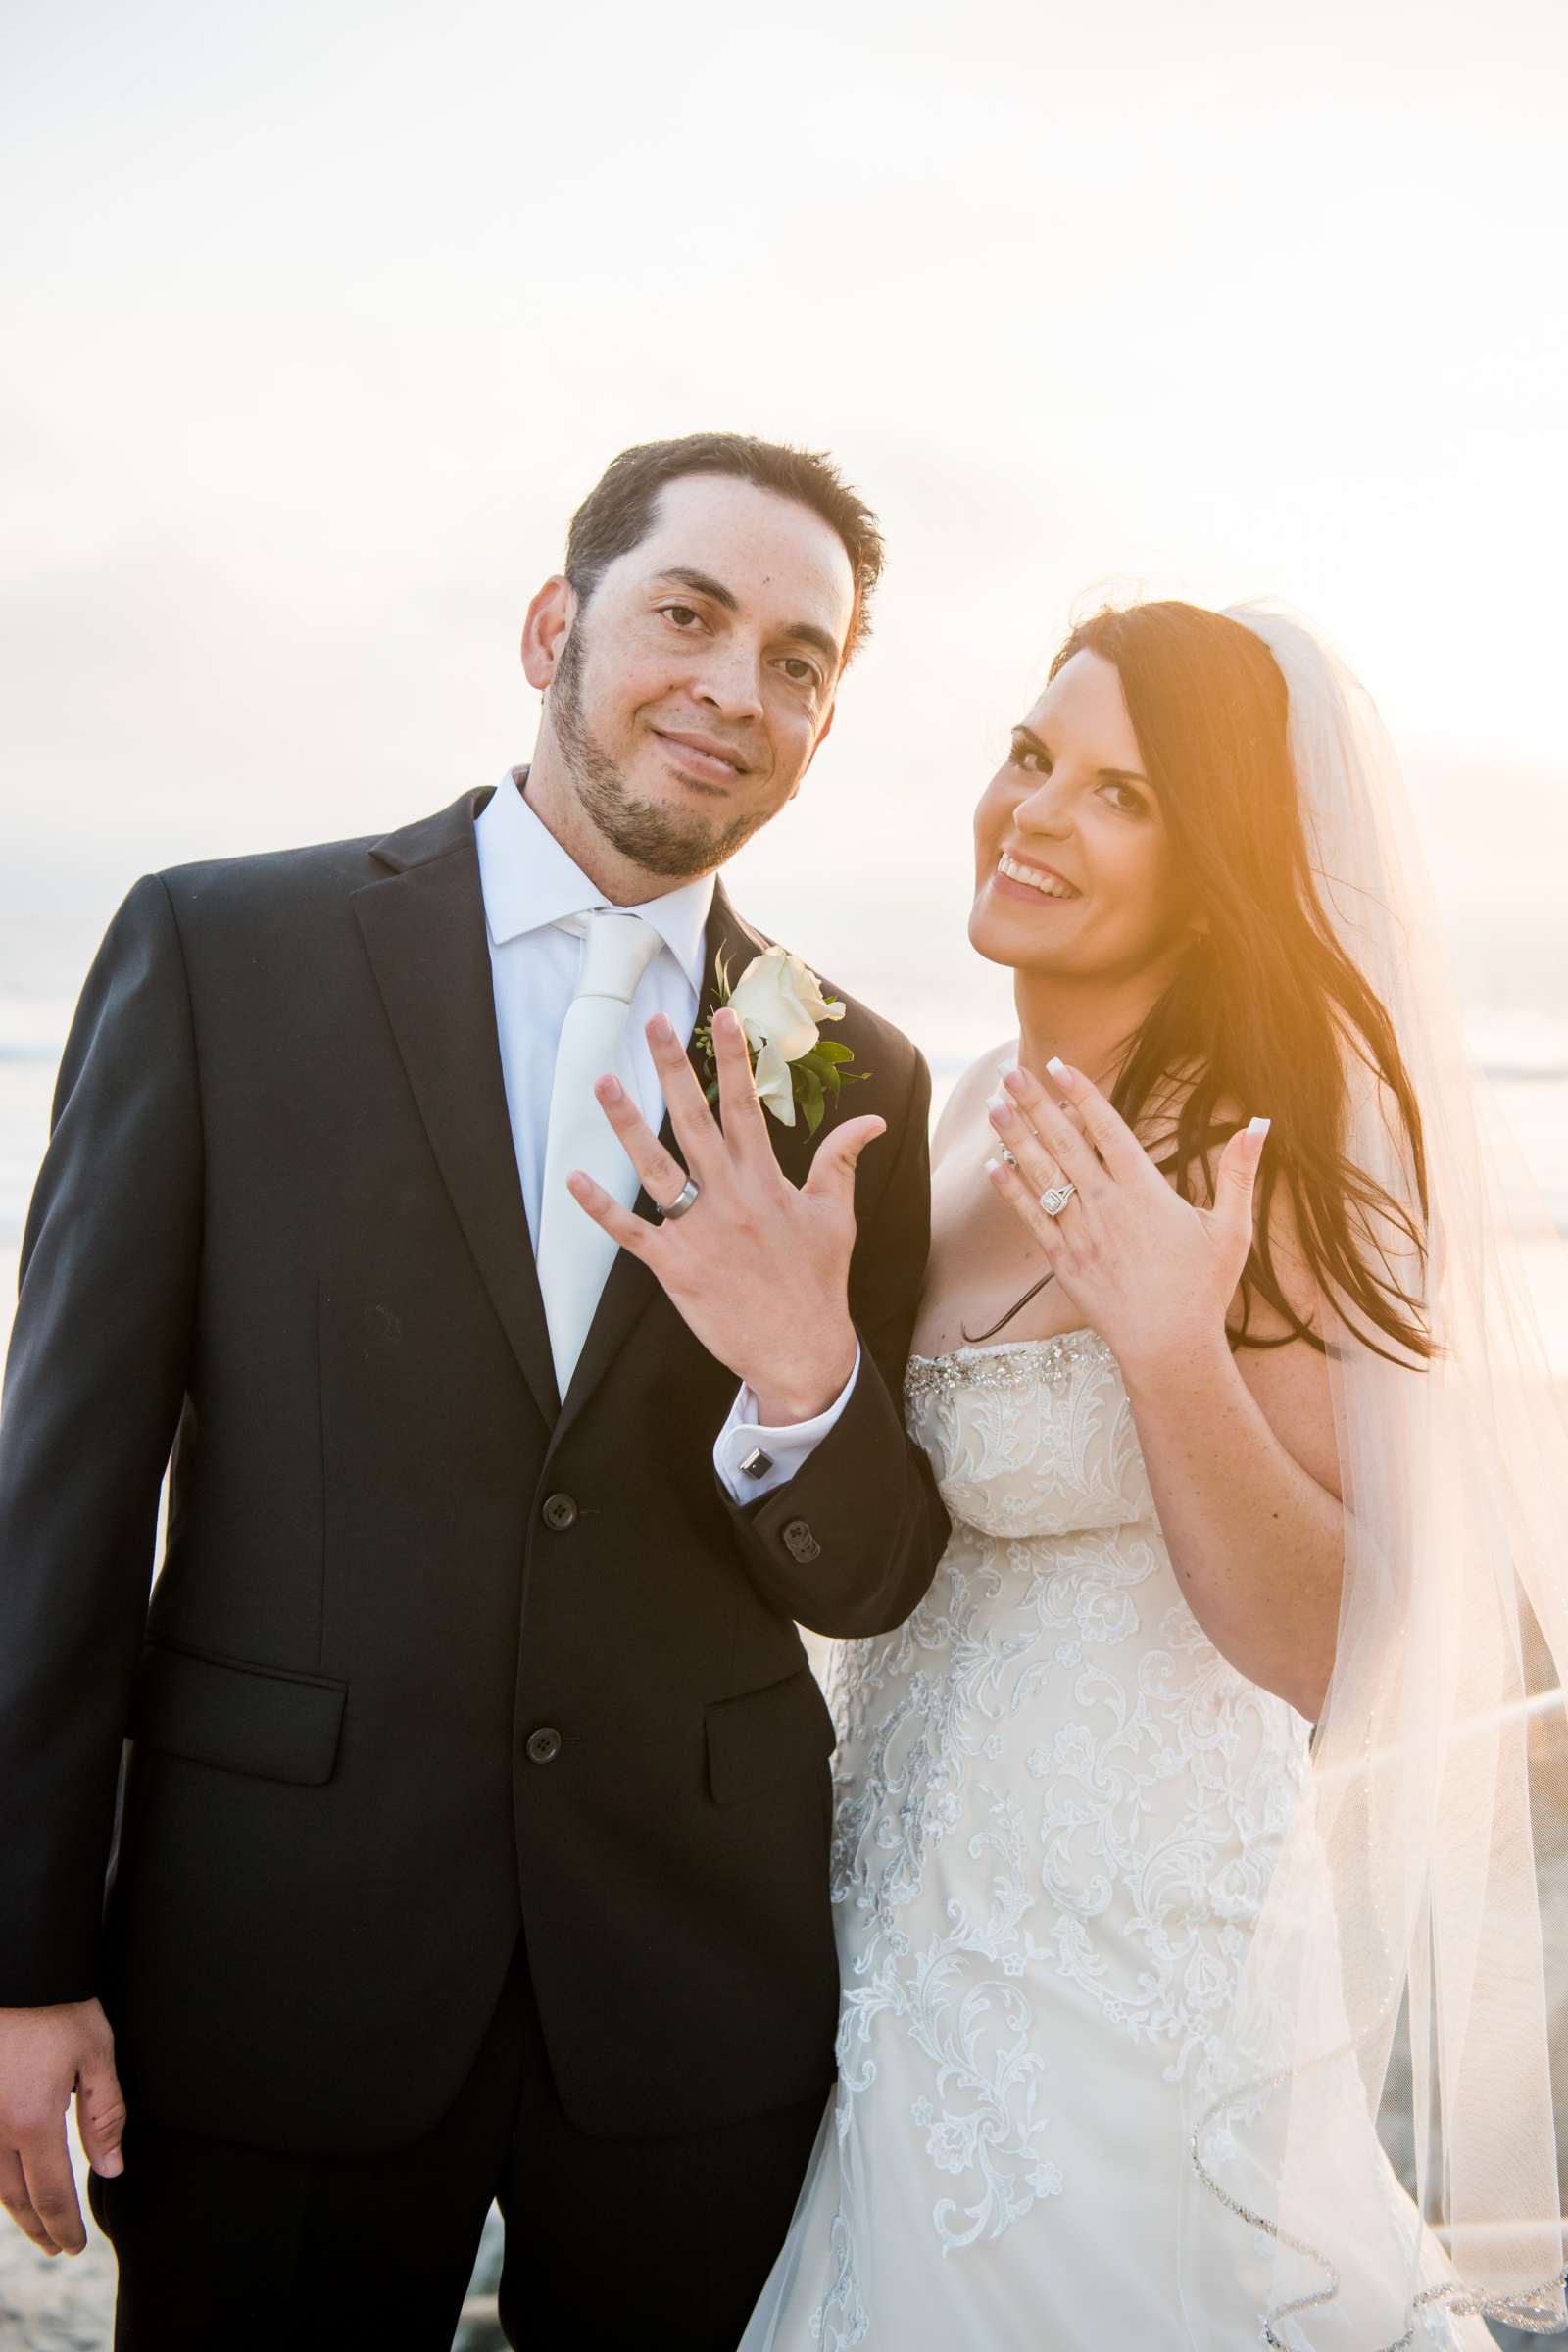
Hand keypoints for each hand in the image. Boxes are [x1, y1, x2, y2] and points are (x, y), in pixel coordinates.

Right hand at [0, 1998, 124, 2254]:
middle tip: (57, 2245)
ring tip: (34, 2220)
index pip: (52, 2193)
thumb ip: (105, 2115)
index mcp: (33, 2121)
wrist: (16, 1968)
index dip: (64, 2226)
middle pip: (16, 2196)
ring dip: (14, 2206)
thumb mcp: (96, 2054)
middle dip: (39, 2226)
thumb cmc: (58, 2006)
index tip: (75, 2246)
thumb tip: (112, 2168)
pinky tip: (8, 2178)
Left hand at [567, 1006, 884, 1420]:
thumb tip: (874, 1120)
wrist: (801, 1350)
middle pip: (695, 1122)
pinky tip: (575, 1180)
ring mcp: (699, 1232)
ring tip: (604, 1082)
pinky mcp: (675, 1268)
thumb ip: (841, 1161)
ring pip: (656, 1167)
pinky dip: (601, 1209)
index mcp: (766, 1182)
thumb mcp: (837, 1216)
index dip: (735, 1060)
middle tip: (653, 1026)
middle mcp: (730, 1198)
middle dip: (673, 1071)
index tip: (724, 1016)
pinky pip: (630, 1232)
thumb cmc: (818, 1281)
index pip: (746, 1107)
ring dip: (626, 1125)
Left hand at [985, 1059, 1268, 1383]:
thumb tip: (1260, 1123)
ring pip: (1043, 1174)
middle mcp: (1108, 1205)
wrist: (1169, 1346)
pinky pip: (1031, 1217)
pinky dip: (1011, 1189)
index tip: (1059, 1065)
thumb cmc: (1203, 1289)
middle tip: (1010, 1072)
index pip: (1108, 1128)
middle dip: (1035, 1104)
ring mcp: (1082, 1232)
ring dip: (1017, 1137)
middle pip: (1065, 1142)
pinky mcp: (1064, 1260)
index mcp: (1146, 1191)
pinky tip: (993, 1165)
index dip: (1082, 1094)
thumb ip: (1240, 1171)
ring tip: (994, 1104)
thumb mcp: (1232, 1228)